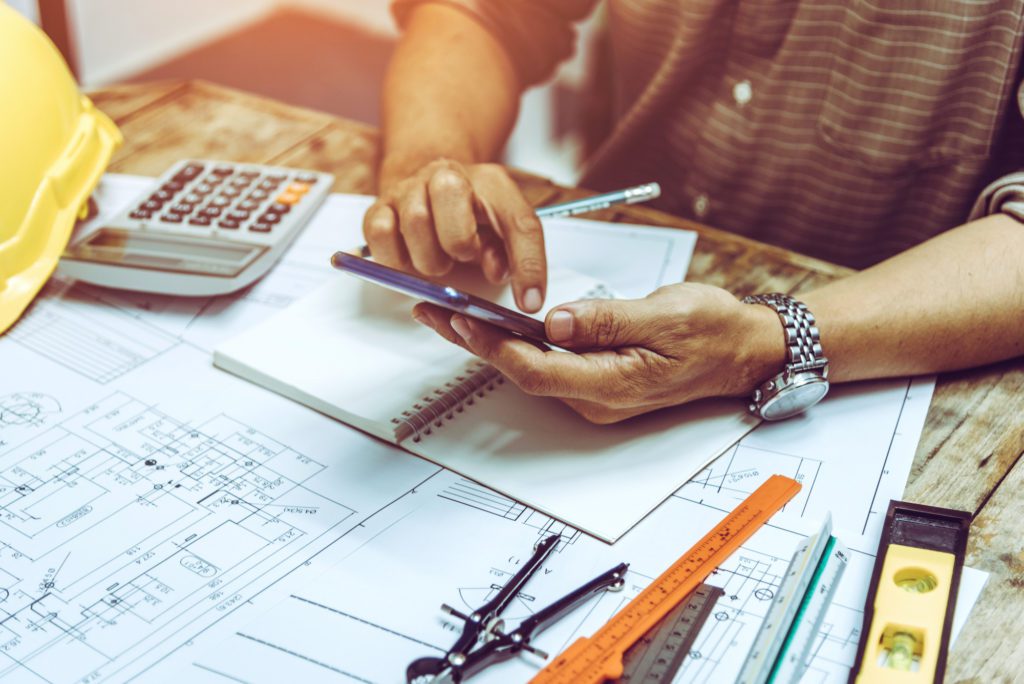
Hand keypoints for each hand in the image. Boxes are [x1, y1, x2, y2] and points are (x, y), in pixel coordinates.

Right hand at [363, 159, 546, 312]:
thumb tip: (503, 277)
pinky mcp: (378, 208)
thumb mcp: (501, 232)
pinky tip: (410, 259)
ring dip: (430, 257)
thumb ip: (512, 256)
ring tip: (438, 261)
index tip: (528, 302)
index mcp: (491, 183)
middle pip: (450, 192)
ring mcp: (409, 189)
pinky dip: (395, 258)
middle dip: (459, 240)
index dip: (528, 265)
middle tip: (461, 258)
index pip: (519, 222)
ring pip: (415, 219)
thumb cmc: (471, 217)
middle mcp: (448, 175)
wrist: (430, 189)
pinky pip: (380, 234)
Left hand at [412, 283, 785, 422]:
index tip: (459, 317)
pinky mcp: (598, 381)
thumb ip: (606, 320)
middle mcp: (597, 398)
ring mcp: (596, 393)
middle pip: (523, 372)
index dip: (493, 345)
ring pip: (531, 368)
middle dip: (475, 341)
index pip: (537, 369)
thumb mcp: (664, 316)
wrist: (743, 350)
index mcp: (613, 385)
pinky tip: (496, 322)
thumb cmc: (711, 330)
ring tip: (450, 311)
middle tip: (432, 310)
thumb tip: (555, 321)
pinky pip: (548, 364)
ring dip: (491, 340)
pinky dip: (517, 342)